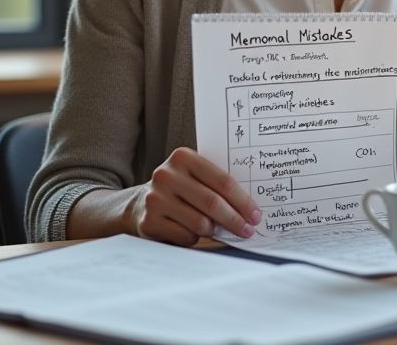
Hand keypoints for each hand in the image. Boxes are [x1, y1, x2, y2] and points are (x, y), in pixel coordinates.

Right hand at [129, 147, 260, 245]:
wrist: (141, 202)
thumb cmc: (181, 189)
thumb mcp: (195, 176)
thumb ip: (217, 184)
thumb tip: (251, 209)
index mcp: (183, 157)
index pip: (222, 180)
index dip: (243, 200)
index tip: (255, 215)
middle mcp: (166, 175)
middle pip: (212, 202)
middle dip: (235, 219)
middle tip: (248, 230)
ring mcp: (155, 199)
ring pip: (200, 223)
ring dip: (214, 230)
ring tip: (216, 229)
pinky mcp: (149, 221)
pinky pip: (185, 236)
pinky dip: (195, 238)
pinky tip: (192, 232)